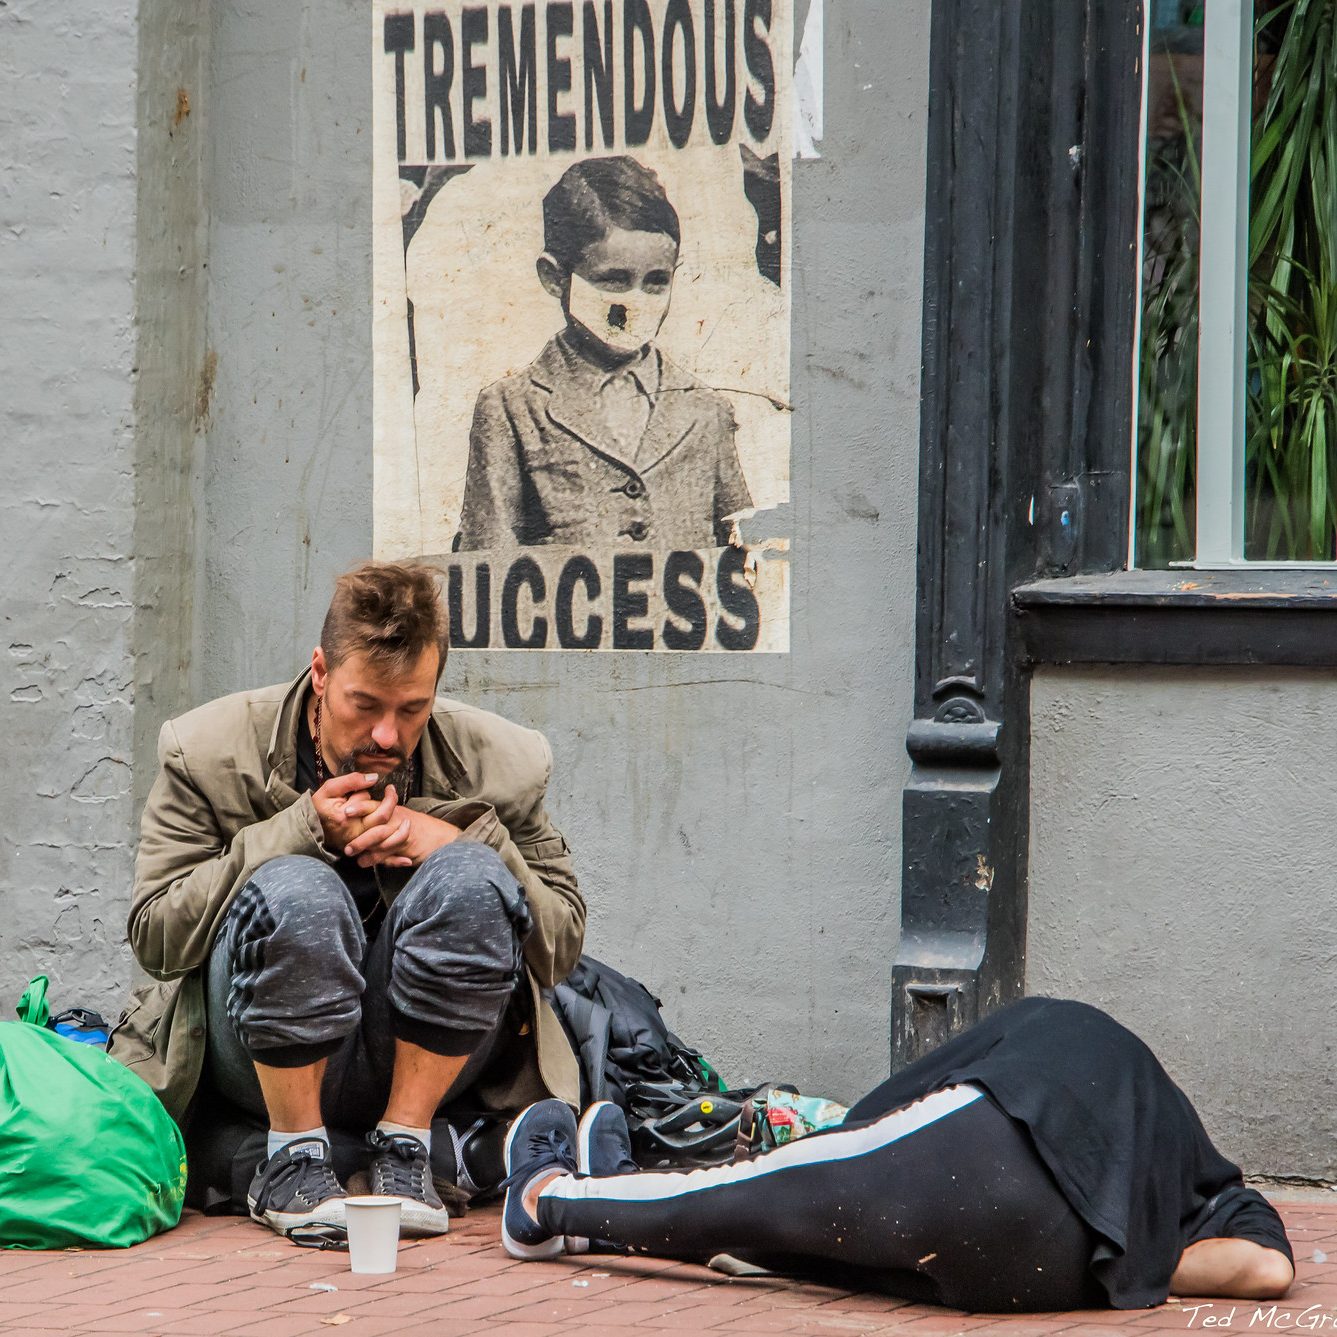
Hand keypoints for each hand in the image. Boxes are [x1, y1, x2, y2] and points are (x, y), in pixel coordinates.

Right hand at [311, 771, 392, 850]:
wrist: (311, 829)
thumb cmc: (320, 808)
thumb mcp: (329, 789)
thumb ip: (351, 781)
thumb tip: (374, 778)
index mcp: (344, 818)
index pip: (367, 801)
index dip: (367, 793)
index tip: (370, 786)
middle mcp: (354, 833)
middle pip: (382, 816)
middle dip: (389, 801)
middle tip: (390, 790)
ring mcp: (360, 843)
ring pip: (386, 828)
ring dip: (391, 814)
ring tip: (390, 800)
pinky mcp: (365, 848)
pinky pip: (386, 840)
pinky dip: (391, 828)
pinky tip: (389, 817)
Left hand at [343, 806, 461, 868]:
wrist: (444, 837)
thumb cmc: (422, 829)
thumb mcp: (402, 819)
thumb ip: (385, 818)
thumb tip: (364, 822)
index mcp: (393, 810)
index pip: (374, 805)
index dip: (360, 808)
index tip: (344, 812)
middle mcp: (397, 819)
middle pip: (376, 824)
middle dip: (360, 835)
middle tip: (346, 844)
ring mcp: (403, 832)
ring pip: (381, 839)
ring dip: (366, 848)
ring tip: (353, 855)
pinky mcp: (408, 846)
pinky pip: (389, 852)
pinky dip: (377, 859)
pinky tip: (365, 862)